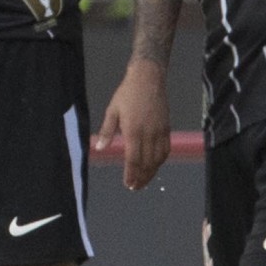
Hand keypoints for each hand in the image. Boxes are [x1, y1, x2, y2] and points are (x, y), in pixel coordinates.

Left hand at [96, 57, 170, 190]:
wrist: (148, 78)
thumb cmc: (127, 93)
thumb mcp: (112, 110)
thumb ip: (107, 131)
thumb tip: (99, 148)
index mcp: (133, 130)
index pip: (133, 159)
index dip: (131, 174)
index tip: (128, 184)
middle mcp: (148, 134)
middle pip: (147, 162)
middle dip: (141, 177)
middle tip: (135, 187)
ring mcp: (160, 131)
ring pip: (158, 158)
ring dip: (152, 172)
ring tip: (144, 180)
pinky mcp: (167, 128)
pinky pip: (166, 149)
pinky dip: (161, 160)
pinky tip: (156, 165)